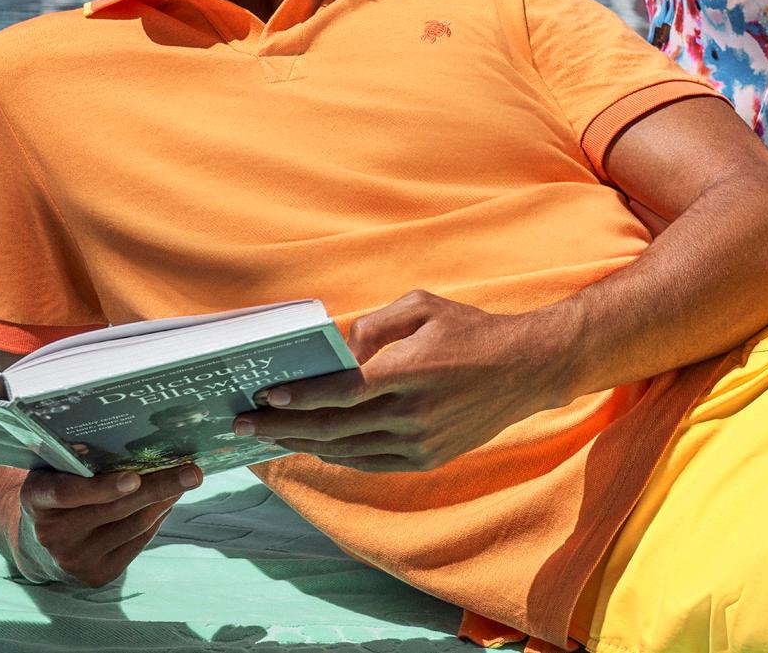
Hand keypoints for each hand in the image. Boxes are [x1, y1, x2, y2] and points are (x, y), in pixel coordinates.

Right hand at [15, 464, 201, 585]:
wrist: (44, 537)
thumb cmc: (63, 484)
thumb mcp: (62, 466)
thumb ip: (86, 456)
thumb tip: (145, 439)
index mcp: (37, 497)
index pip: (67, 492)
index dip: (101, 487)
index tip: (133, 478)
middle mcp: (51, 533)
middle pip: (115, 509)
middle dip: (159, 487)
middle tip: (193, 472)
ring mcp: (73, 559)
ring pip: (134, 525)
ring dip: (165, 500)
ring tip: (185, 480)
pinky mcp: (96, 575)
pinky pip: (138, 541)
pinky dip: (158, 518)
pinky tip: (167, 501)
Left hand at [235, 291, 576, 472]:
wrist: (524, 370)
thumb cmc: (470, 330)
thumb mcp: (424, 305)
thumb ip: (377, 323)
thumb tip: (340, 350)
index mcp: (409, 371)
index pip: (341, 391)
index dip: (299, 398)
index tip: (265, 397)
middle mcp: (411, 413)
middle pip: (332, 428)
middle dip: (282, 427)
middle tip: (243, 425)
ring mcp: (420, 442)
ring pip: (346, 451)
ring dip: (302, 445)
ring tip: (270, 437)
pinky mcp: (427, 459)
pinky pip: (370, 462)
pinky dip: (337, 455)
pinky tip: (315, 445)